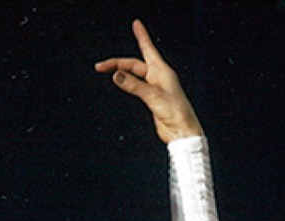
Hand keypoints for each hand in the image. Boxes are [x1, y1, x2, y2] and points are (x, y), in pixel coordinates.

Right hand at [95, 18, 202, 142]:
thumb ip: (134, 86)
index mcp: (162, 71)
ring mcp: (155, 89)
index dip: (141, 36)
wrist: (183, 133)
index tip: (136, 24)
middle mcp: (159, 77)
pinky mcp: (153, 100)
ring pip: (134, 76)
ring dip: (121, 73)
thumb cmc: (176, 113)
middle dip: (118, 63)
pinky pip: (137, 87)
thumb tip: (116, 76)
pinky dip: (127, 84)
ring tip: (107, 72)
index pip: (148, 49)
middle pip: (134, 65)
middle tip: (101, 66)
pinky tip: (121, 83)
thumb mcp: (153, 96)